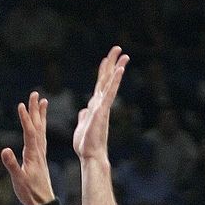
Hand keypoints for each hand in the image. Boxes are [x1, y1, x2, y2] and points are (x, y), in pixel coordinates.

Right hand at [0, 92, 54, 204]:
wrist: (43, 202)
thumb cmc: (30, 192)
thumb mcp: (18, 180)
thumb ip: (12, 165)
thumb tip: (4, 150)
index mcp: (33, 155)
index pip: (29, 133)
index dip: (25, 119)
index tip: (21, 105)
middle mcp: (38, 151)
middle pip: (37, 126)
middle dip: (35, 110)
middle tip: (35, 94)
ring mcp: (40, 153)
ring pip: (41, 130)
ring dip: (40, 115)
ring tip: (42, 101)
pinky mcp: (40, 157)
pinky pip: (41, 137)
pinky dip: (40, 127)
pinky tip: (40, 124)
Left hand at [73, 45, 128, 162]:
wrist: (90, 155)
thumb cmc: (86, 145)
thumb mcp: (82, 126)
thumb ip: (84, 116)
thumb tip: (84, 110)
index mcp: (95, 106)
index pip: (100, 85)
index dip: (104, 72)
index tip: (107, 59)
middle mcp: (101, 104)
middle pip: (107, 80)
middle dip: (112, 64)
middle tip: (118, 49)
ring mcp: (103, 107)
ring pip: (110, 84)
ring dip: (116, 68)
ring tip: (123, 54)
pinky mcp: (102, 111)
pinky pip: (109, 93)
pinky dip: (115, 81)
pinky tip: (120, 70)